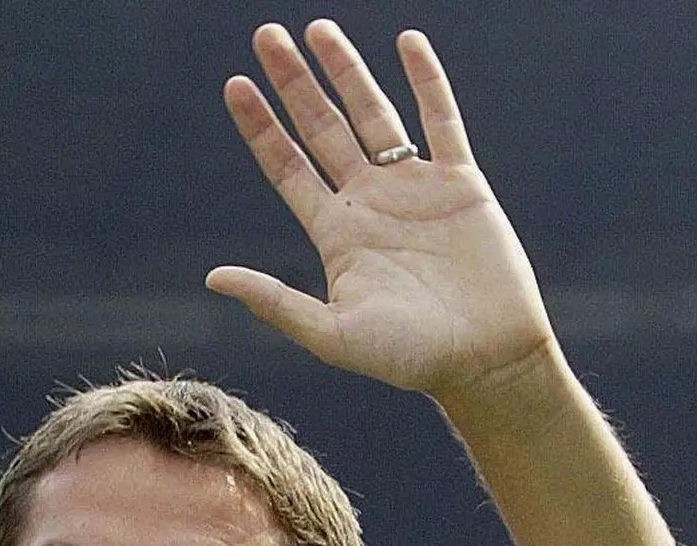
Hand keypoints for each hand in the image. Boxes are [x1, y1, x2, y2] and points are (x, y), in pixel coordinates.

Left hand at [206, 22, 555, 401]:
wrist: (484, 360)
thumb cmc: (407, 358)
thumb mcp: (330, 333)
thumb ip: (274, 301)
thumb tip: (212, 278)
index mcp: (336, 235)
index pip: (288, 168)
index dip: (261, 128)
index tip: (234, 86)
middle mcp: (370, 204)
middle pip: (322, 129)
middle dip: (293, 84)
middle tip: (264, 35)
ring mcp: (415, 190)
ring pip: (374, 114)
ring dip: (346, 71)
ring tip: (317, 28)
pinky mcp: (461, 184)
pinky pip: (441, 120)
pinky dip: (426, 81)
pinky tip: (406, 42)